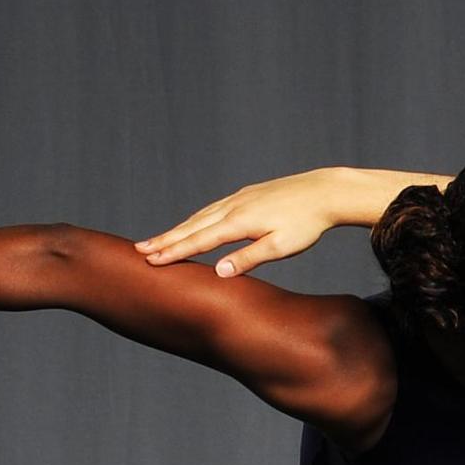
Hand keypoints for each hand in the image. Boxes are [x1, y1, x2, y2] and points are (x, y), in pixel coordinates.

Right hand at [136, 172, 367, 278]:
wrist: (325, 191)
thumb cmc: (306, 223)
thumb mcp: (280, 246)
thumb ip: (248, 259)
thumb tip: (219, 273)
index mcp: (239, 222)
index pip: (199, 240)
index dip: (173, 251)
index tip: (151, 260)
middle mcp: (233, 207)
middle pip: (192, 226)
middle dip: (165, 239)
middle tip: (139, 250)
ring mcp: (238, 198)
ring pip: (200, 215)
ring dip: (177, 229)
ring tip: (158, 240)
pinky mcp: (246, 195)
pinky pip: (213, 209)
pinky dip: (196, 219)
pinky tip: (193, 223)